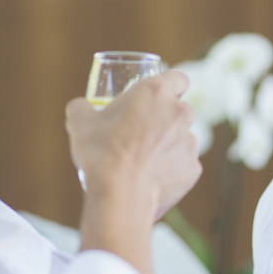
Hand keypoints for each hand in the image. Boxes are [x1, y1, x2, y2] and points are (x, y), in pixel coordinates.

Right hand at [65, 71, 201, 219]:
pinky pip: (184, 165)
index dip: (171, 85)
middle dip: (167, 118)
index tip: (160, 96)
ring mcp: (190, 142)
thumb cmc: (101, 154)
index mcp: (156, 93)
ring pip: (183, 139)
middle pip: (181, 110)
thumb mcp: (80, 123)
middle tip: (144, 131)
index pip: (178, 78)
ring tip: (144, 160)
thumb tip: (79, 107)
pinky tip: (151, 178)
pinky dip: (172, 170)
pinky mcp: (193, 169)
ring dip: (168, 145)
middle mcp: (179, 113)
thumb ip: (81, 107)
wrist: (119, 195)